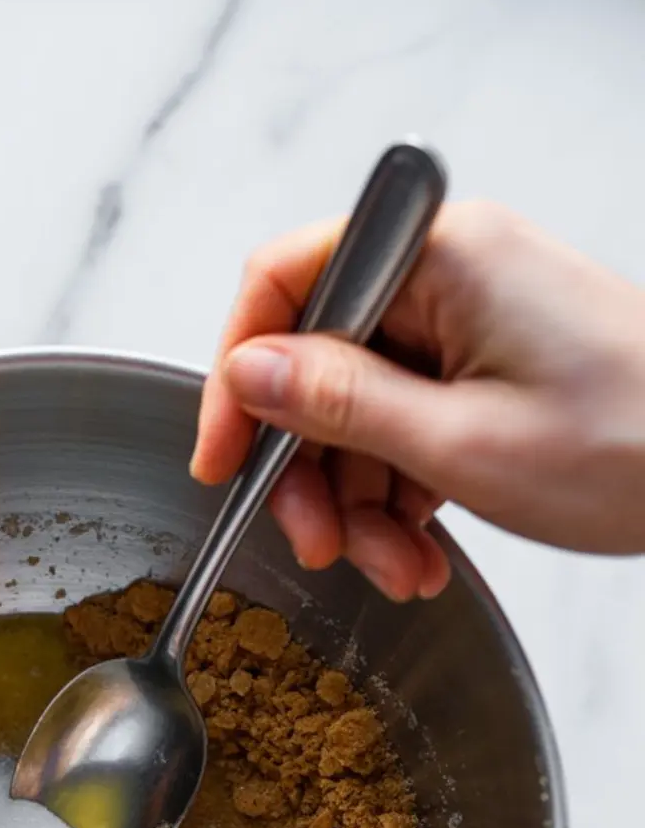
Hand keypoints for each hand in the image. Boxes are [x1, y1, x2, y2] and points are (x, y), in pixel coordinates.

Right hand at [191, 200, 644, 599]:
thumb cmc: (632, 443)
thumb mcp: (460, 442)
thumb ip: (339, 404)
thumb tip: (246, 375)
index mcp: (440, 256)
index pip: (285, 284)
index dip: (238, 377)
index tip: (224, 460)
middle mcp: (450, 272)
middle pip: (319, 361)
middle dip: (313, 469)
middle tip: (320, 547)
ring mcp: (472, 319)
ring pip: (361, 409)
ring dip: (362, 502)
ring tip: (400, 571)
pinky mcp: (490, 365)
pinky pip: (409, 425)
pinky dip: (404, 495)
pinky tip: (423, 552)